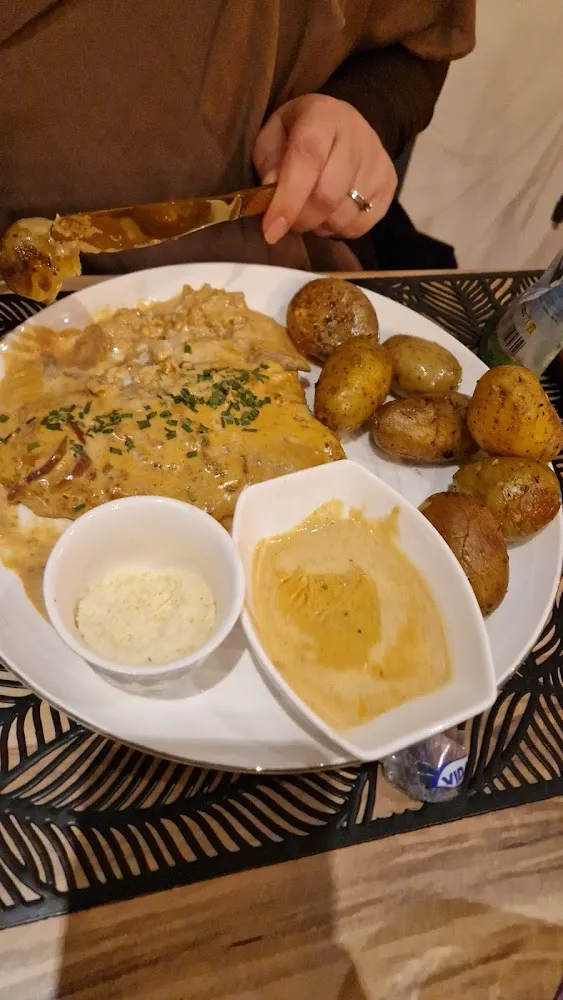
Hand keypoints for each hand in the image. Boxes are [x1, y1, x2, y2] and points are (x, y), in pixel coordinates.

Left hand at [253, 94, 396, 244]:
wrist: (344, 123)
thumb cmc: (299, 132)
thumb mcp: (273, 135)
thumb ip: (269, 162)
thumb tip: (271, 192)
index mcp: (322, 116)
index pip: (307, 159)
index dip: (288, 199)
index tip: (271, 231)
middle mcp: (356, 135)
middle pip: (327, 196)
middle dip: (301, 219)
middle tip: (288, 219)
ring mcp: (377, 161)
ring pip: (344, 216)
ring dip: (319, 225)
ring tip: (311, 211)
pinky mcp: (388, 185)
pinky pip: (359, 225)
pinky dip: (338, 229)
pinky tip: (330, 213)